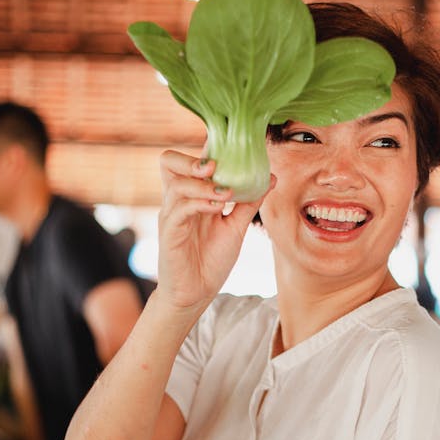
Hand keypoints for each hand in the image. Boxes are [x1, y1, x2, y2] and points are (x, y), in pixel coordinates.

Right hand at [155, 150, 272, 312]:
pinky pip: (179, 209)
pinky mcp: (170, 233)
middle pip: (168, 162)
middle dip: (192, 159)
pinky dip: (200, 203)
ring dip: (203, 184)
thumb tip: (272, 177)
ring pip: (177, 184)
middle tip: (215, 166)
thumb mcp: (236, 227)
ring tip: (226, 193)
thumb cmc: (211, 260)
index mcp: (192, 196)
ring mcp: (172, 215)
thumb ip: (249, 202)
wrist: (195, 294)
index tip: (232, 145)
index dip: (207, 147)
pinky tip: (218, 208)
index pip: (191, 160)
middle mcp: (178, 201)